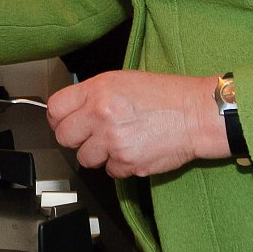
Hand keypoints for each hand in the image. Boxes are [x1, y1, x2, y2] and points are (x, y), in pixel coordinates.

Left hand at [45, 71, 229, 177]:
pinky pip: (109, 171)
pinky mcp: (126, 163)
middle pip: (64, 137)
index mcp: (98, 91)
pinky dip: (119, 165)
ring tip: (119, 141)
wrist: (197, 114)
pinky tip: (134, 149)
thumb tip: (73, 109)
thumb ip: (94, 94)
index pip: (55, 109)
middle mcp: (101, 115)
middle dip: (77, 138)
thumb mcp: (123, 80)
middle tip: (93, 134)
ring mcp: (113, 141)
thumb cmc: (167, 96)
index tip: (65, 122)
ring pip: (85, 158)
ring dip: (98, 154)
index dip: (59, 118)